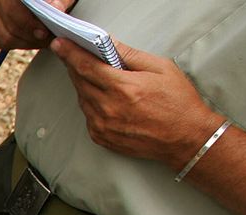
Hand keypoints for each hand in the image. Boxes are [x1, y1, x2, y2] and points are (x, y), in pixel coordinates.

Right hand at [0, 0, 68, 49]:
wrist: (39, 0)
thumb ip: (60, 0)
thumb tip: (54, 9)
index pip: (14, 10)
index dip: (29, 24)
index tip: (45, 33)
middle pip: (10, 26)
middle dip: (30, 38)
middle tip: (47, 41)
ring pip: (4, 38)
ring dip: (25, 44)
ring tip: (41, 42)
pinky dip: (16, 45)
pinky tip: (31, 41)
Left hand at [52, 39, 219, 169]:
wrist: (185, 137)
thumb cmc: (178, 102)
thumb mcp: (160, 68)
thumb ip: (131, 55)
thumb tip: (109, 44)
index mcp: (123, 88)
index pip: (87, 66)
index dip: (70, 53)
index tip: (60, 44)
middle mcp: (108, 108)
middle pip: (80, 81)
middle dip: (73, 66)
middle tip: (70, 54)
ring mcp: (103, 125)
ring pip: (82, 99)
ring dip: (83, 84)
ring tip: (92, 74)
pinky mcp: (101, 138)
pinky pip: (87, 116)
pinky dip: (90, 103)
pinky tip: (101, 97)